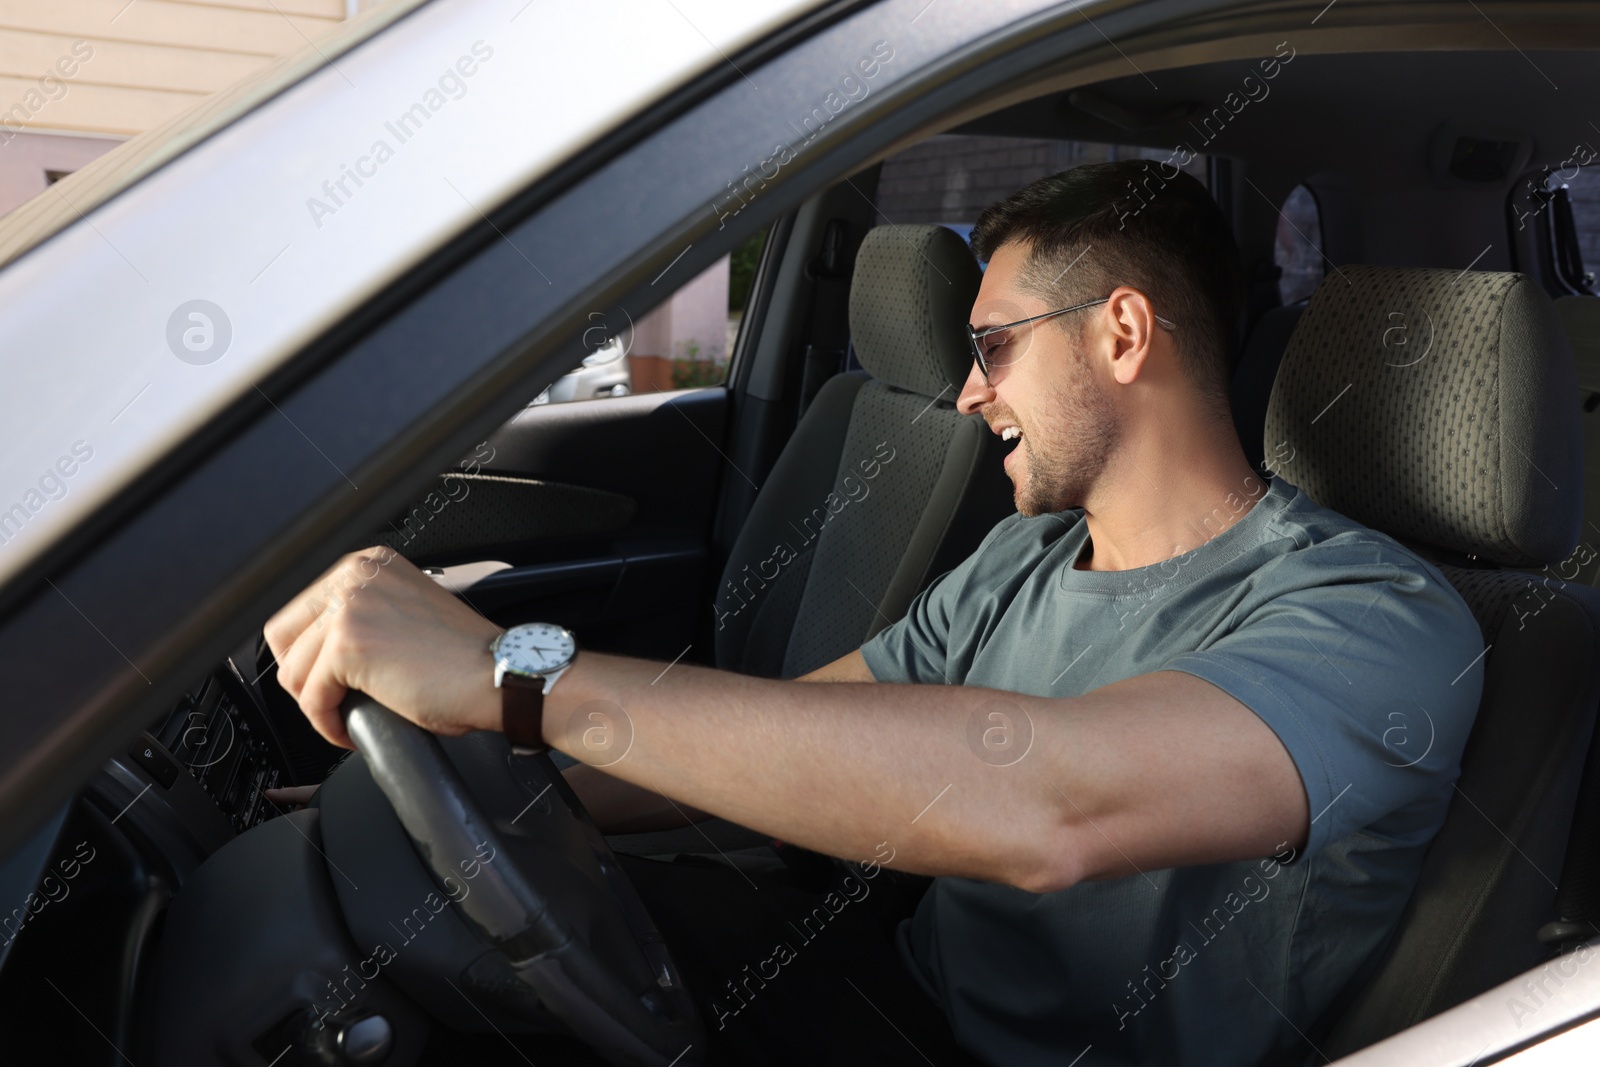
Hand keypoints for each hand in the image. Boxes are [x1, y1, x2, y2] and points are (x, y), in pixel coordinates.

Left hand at [264, 547, 503, 747]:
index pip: (301, 608)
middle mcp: (356, 575)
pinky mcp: (349, 645)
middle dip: (303, 676)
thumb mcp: (405, 614)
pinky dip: (327, 724)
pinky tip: (351, 729)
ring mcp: (350, 607)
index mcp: (369, 564)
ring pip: (294, 671)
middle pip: (284, 635)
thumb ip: (365, 615)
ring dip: (317, 704)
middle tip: (331, 700)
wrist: (499, 675)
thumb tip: (320, 650)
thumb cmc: (466, 658)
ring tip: (348, 717)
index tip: (325, 678)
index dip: (307, 653)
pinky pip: (312, 698)